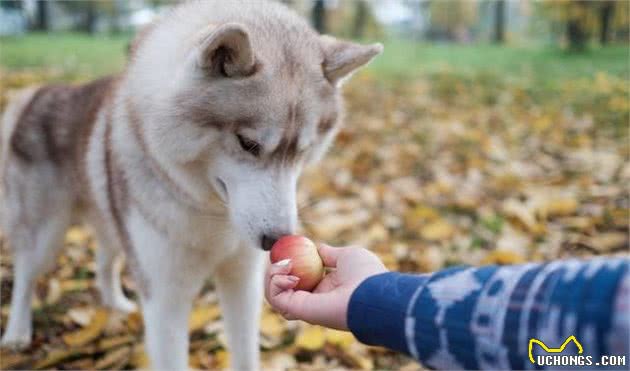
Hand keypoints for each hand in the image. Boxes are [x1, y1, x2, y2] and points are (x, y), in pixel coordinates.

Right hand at [265, 244, 386, 329]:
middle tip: (282, 259)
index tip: (288, 252)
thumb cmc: (365, 275)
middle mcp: (314, 299)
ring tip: (283, 264)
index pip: (299, 279)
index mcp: (326, 288)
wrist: (373, 294)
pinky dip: (274, 283)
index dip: (289, 265)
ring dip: (271, 276)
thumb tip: (317, 248)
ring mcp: (305, 306)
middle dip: (275, 271)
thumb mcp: (346, 256)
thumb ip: (329, 254)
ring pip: (275, 294)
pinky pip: (276, 298)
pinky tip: (288, 273)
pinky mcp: (298, 310)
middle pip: (282, 288)